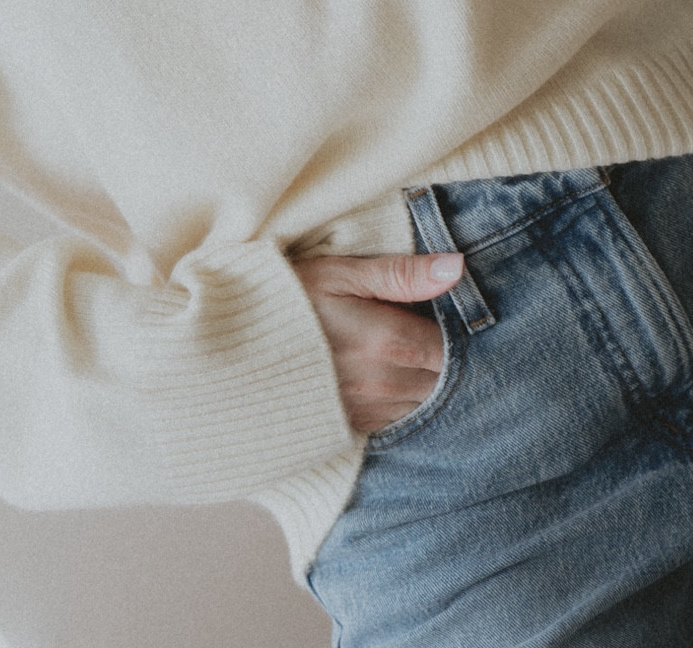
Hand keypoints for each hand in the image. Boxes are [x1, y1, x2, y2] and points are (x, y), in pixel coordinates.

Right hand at [292, 250, 464, 435]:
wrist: (229, 348)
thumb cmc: (286, 299)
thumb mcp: (339, 273)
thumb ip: (401, 274)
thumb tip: (457, 267)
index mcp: (387, 341)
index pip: (452, 346)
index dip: (462, 332)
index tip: (459, 315)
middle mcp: (383, 383)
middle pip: (444, 379)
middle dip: (452, 359)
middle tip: (445, 334)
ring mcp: (366, 410)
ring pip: (424, 404)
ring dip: (430, 383)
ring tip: (418, 355)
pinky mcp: (351, 426)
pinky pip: (399, 420)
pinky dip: (407, 402)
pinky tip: (396, 379)